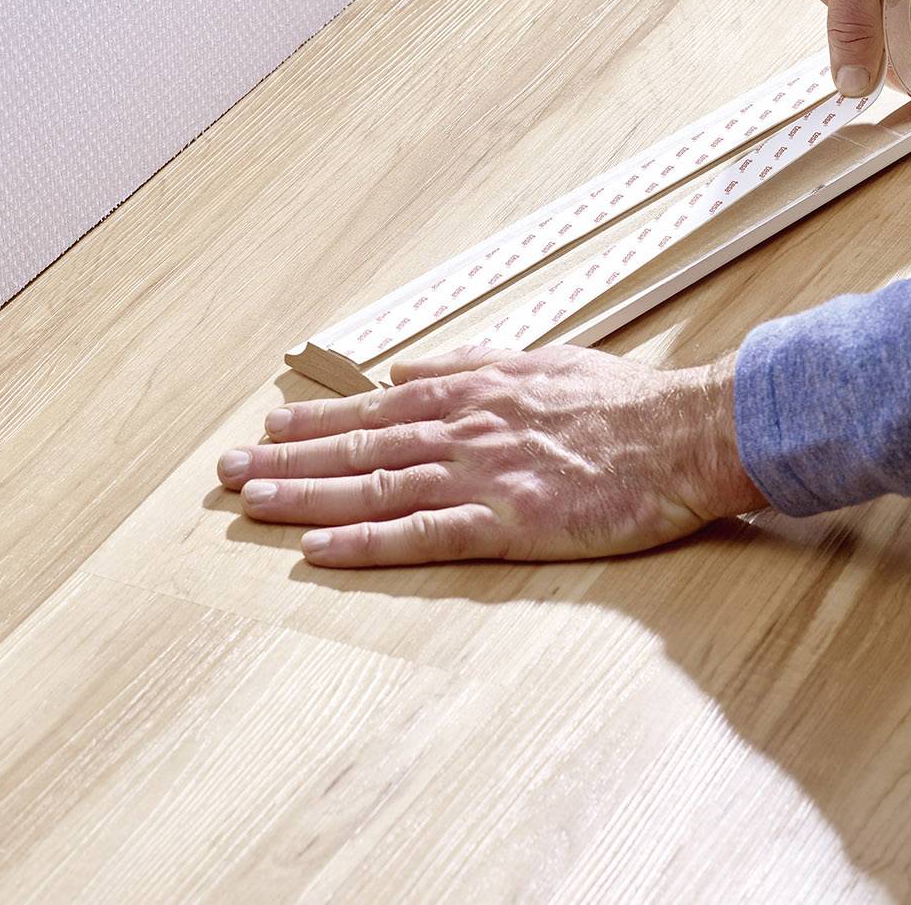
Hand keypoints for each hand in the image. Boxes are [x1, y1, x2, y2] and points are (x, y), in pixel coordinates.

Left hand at [217, 345, 764, 566]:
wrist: (683, 434)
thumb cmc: (626, 404)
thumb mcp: (543, 360)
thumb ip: (474, 362)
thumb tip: (412, 366)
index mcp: (476, 389)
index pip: (377, 406)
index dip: (317, 421)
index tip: (269, 430)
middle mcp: (464, 427)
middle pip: (359, 444)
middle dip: (287, 459)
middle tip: (227, 473)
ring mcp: (480, 475)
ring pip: (374, 485)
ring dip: (305, 495)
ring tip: (250, 504)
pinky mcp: (505, 523)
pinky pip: (419, 535)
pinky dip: (364, 541)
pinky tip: (320, 549)